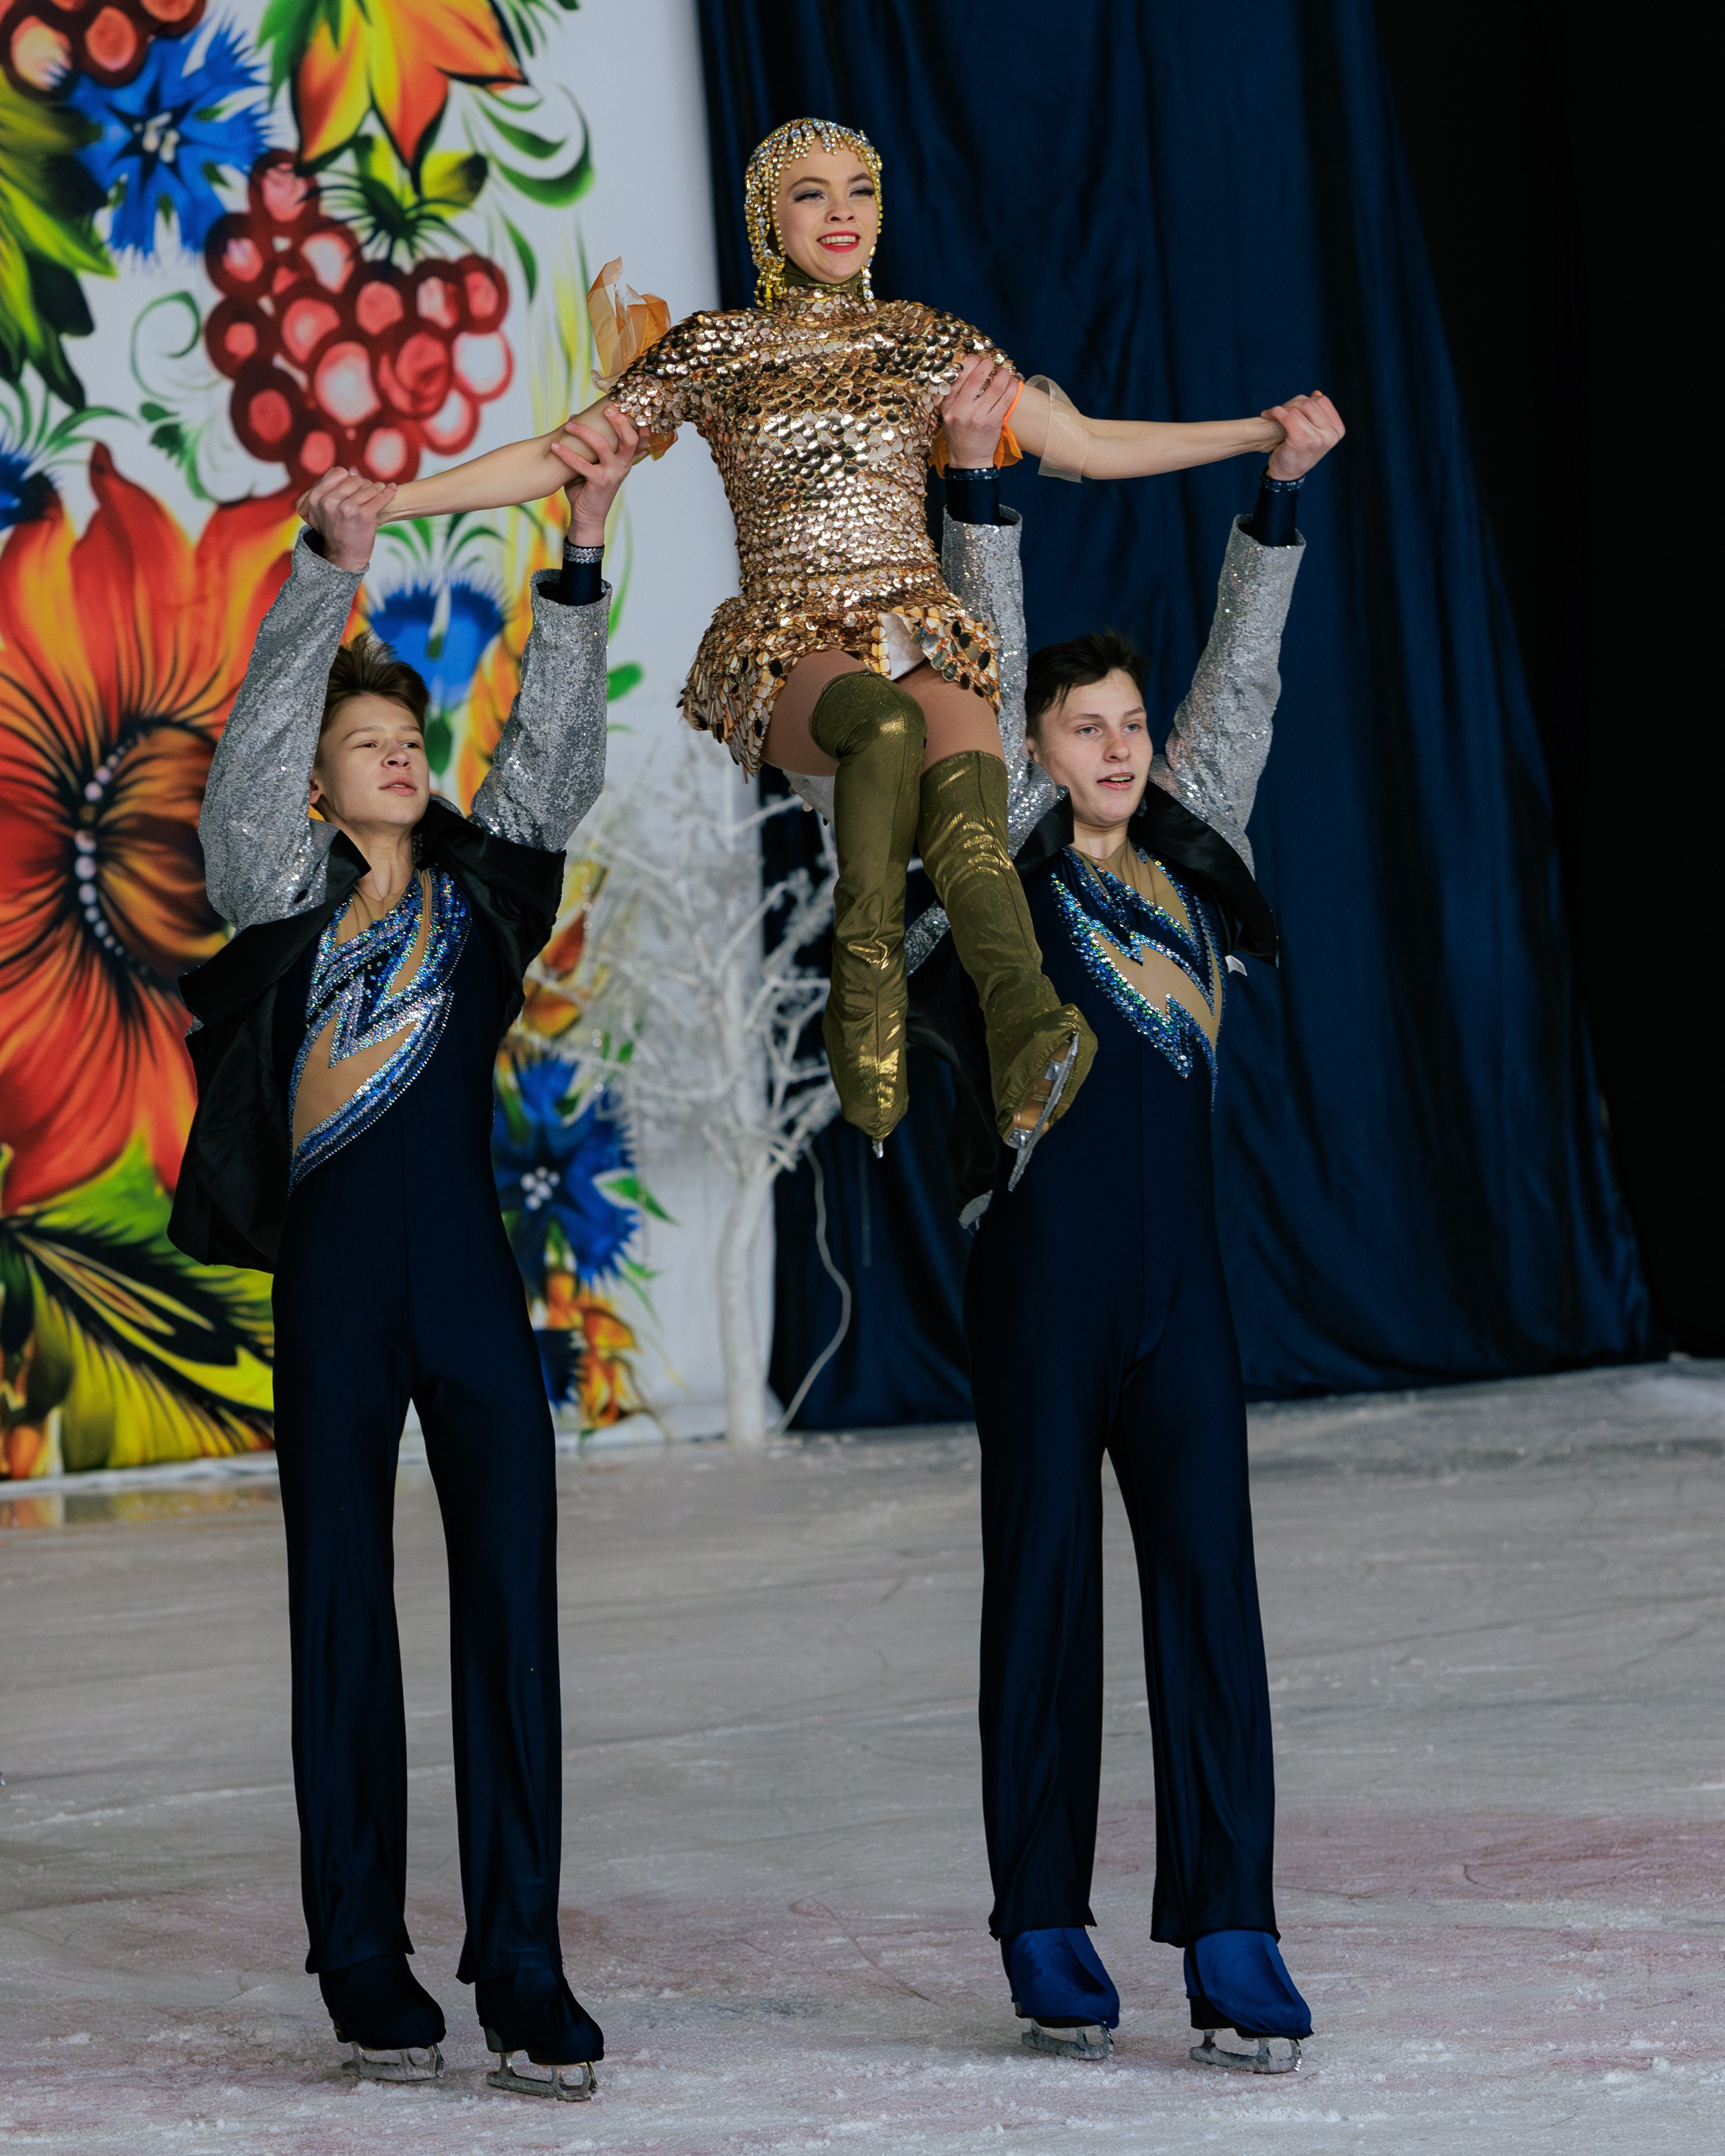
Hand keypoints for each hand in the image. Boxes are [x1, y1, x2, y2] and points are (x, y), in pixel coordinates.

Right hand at [294, 468, 397, 572]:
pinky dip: (388, 492)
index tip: (355, 487)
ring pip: (368, 487)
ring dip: (376, 489)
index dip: (349, 477)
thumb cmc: (336, 530)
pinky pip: (381, 497)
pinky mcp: (364, 516)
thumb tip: (352, 469)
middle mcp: (330, 501)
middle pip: (354, 479)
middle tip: (369, 492)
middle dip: (364, 484)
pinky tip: (392, 489)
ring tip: (378, 492)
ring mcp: (347, 508)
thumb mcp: (323, 509)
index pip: (338, 472)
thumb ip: (332, 489)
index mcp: (317, 497)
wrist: (344, 556)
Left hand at [548, 405, 639, 543]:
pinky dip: (566, 454)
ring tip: (569, 425)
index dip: (638, 422)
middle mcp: (622, 465)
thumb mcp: (592, 464)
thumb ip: (587, 444)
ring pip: (604, 446)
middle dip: (619, 421)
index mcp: (624, 459)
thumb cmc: (588, 488)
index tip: (629, 405)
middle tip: (606, 409)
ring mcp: (612, 474)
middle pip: (630, 439)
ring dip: (585, 432)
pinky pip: (582, 464)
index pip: (637, 438)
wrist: (588, 517)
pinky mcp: (599, 483)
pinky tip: (555, 447)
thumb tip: (574, 418)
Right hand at [941, 354, 1020, 468]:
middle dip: (988, 363)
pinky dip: (1011, 387)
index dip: (971, 361)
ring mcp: (977, 417)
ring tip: (1004, 373)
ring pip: (995, 386)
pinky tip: (1011, 383)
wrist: (968, 459)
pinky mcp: (992, 423)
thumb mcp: (948, 413)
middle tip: (992, 363)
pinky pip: (1006, 399)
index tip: (978, 360)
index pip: (958, 373)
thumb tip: (968, 367)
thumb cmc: (959, 434)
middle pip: (977, 376)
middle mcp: (960, 410)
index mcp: (948, 404)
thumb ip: (954, 394)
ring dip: (1003, 374)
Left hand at [1260, 391, 1344, 480]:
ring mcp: (1318, 438)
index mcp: (1337, 430)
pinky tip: (1267, 415)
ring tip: (1274, 414)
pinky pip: (1288, 416)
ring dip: (1284, 408)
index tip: (1294, 407)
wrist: (1287, 474)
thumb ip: (1317, 415)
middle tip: (1281, 411)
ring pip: (1299, 408)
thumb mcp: (1314, 432)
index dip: (1307, 400)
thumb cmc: (1298, 452)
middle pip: (1311, 403)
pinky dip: (1275, 412)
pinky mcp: (1302, 440)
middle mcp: (1331, 434)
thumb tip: (1317, 393)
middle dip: (1293, 403)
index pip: (1323, 401)